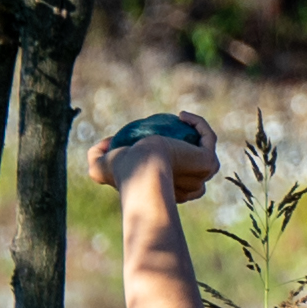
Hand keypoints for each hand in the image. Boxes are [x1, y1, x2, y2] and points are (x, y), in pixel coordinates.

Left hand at [91, 110, 220, 195]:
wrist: (142, 172)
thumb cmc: (123, 173)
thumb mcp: (100, 166)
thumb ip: (98, 155)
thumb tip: (106, 143)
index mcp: (171, 193)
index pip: (177, 177)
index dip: (169, 155)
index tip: (154, 137)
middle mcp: (191, 187)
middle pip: (194, 166)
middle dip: (187, 146)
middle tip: (167, 128)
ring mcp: (201, 175)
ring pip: (206, 150)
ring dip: (197, 133)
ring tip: (178, 119)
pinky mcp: (207, 161)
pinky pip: (208, 137)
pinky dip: (198, 124)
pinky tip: (181, 114)